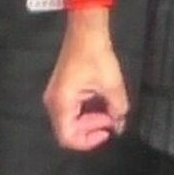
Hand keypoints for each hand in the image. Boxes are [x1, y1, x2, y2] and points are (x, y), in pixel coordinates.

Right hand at [43, 20, 127, 150]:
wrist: (86, 32)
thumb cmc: (97, 56)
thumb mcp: (112, 84)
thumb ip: (117, 108)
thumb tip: (120, 125)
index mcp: (61, 104)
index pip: (67, 137)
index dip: (88, 141)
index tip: (107, 132)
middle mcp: (53, 104)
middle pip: (69, 130)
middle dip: (92, 129)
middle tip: (113, 119)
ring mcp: (56, 97)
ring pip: (71, 121)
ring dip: (91, 120)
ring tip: (110, 112)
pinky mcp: (62, 91)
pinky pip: (72, 110)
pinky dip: (87, 111)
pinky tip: (103, 104)